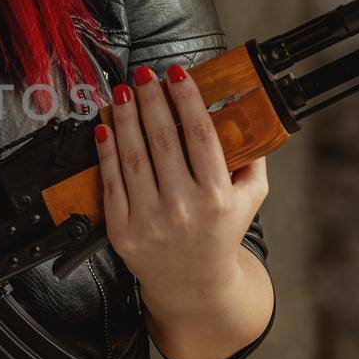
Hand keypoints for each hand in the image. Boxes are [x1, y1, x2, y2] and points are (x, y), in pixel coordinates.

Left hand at [92, 62, 267, 306]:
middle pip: (163, 140)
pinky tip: (105, 127)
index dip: (187, 100)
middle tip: (144, 75)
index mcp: (218, 197)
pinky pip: (112, 182)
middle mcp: (184, 208)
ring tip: (123, 92)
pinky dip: (106, 152)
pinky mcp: (123, 231)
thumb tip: (243, 109)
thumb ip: (253, 156)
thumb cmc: (222, 232)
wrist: (194, 285)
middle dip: (151, 100)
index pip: (201, 136)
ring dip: (126, 118)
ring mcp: (151, 221)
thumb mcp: (251, 198)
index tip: (177, 73)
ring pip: (134, 157)